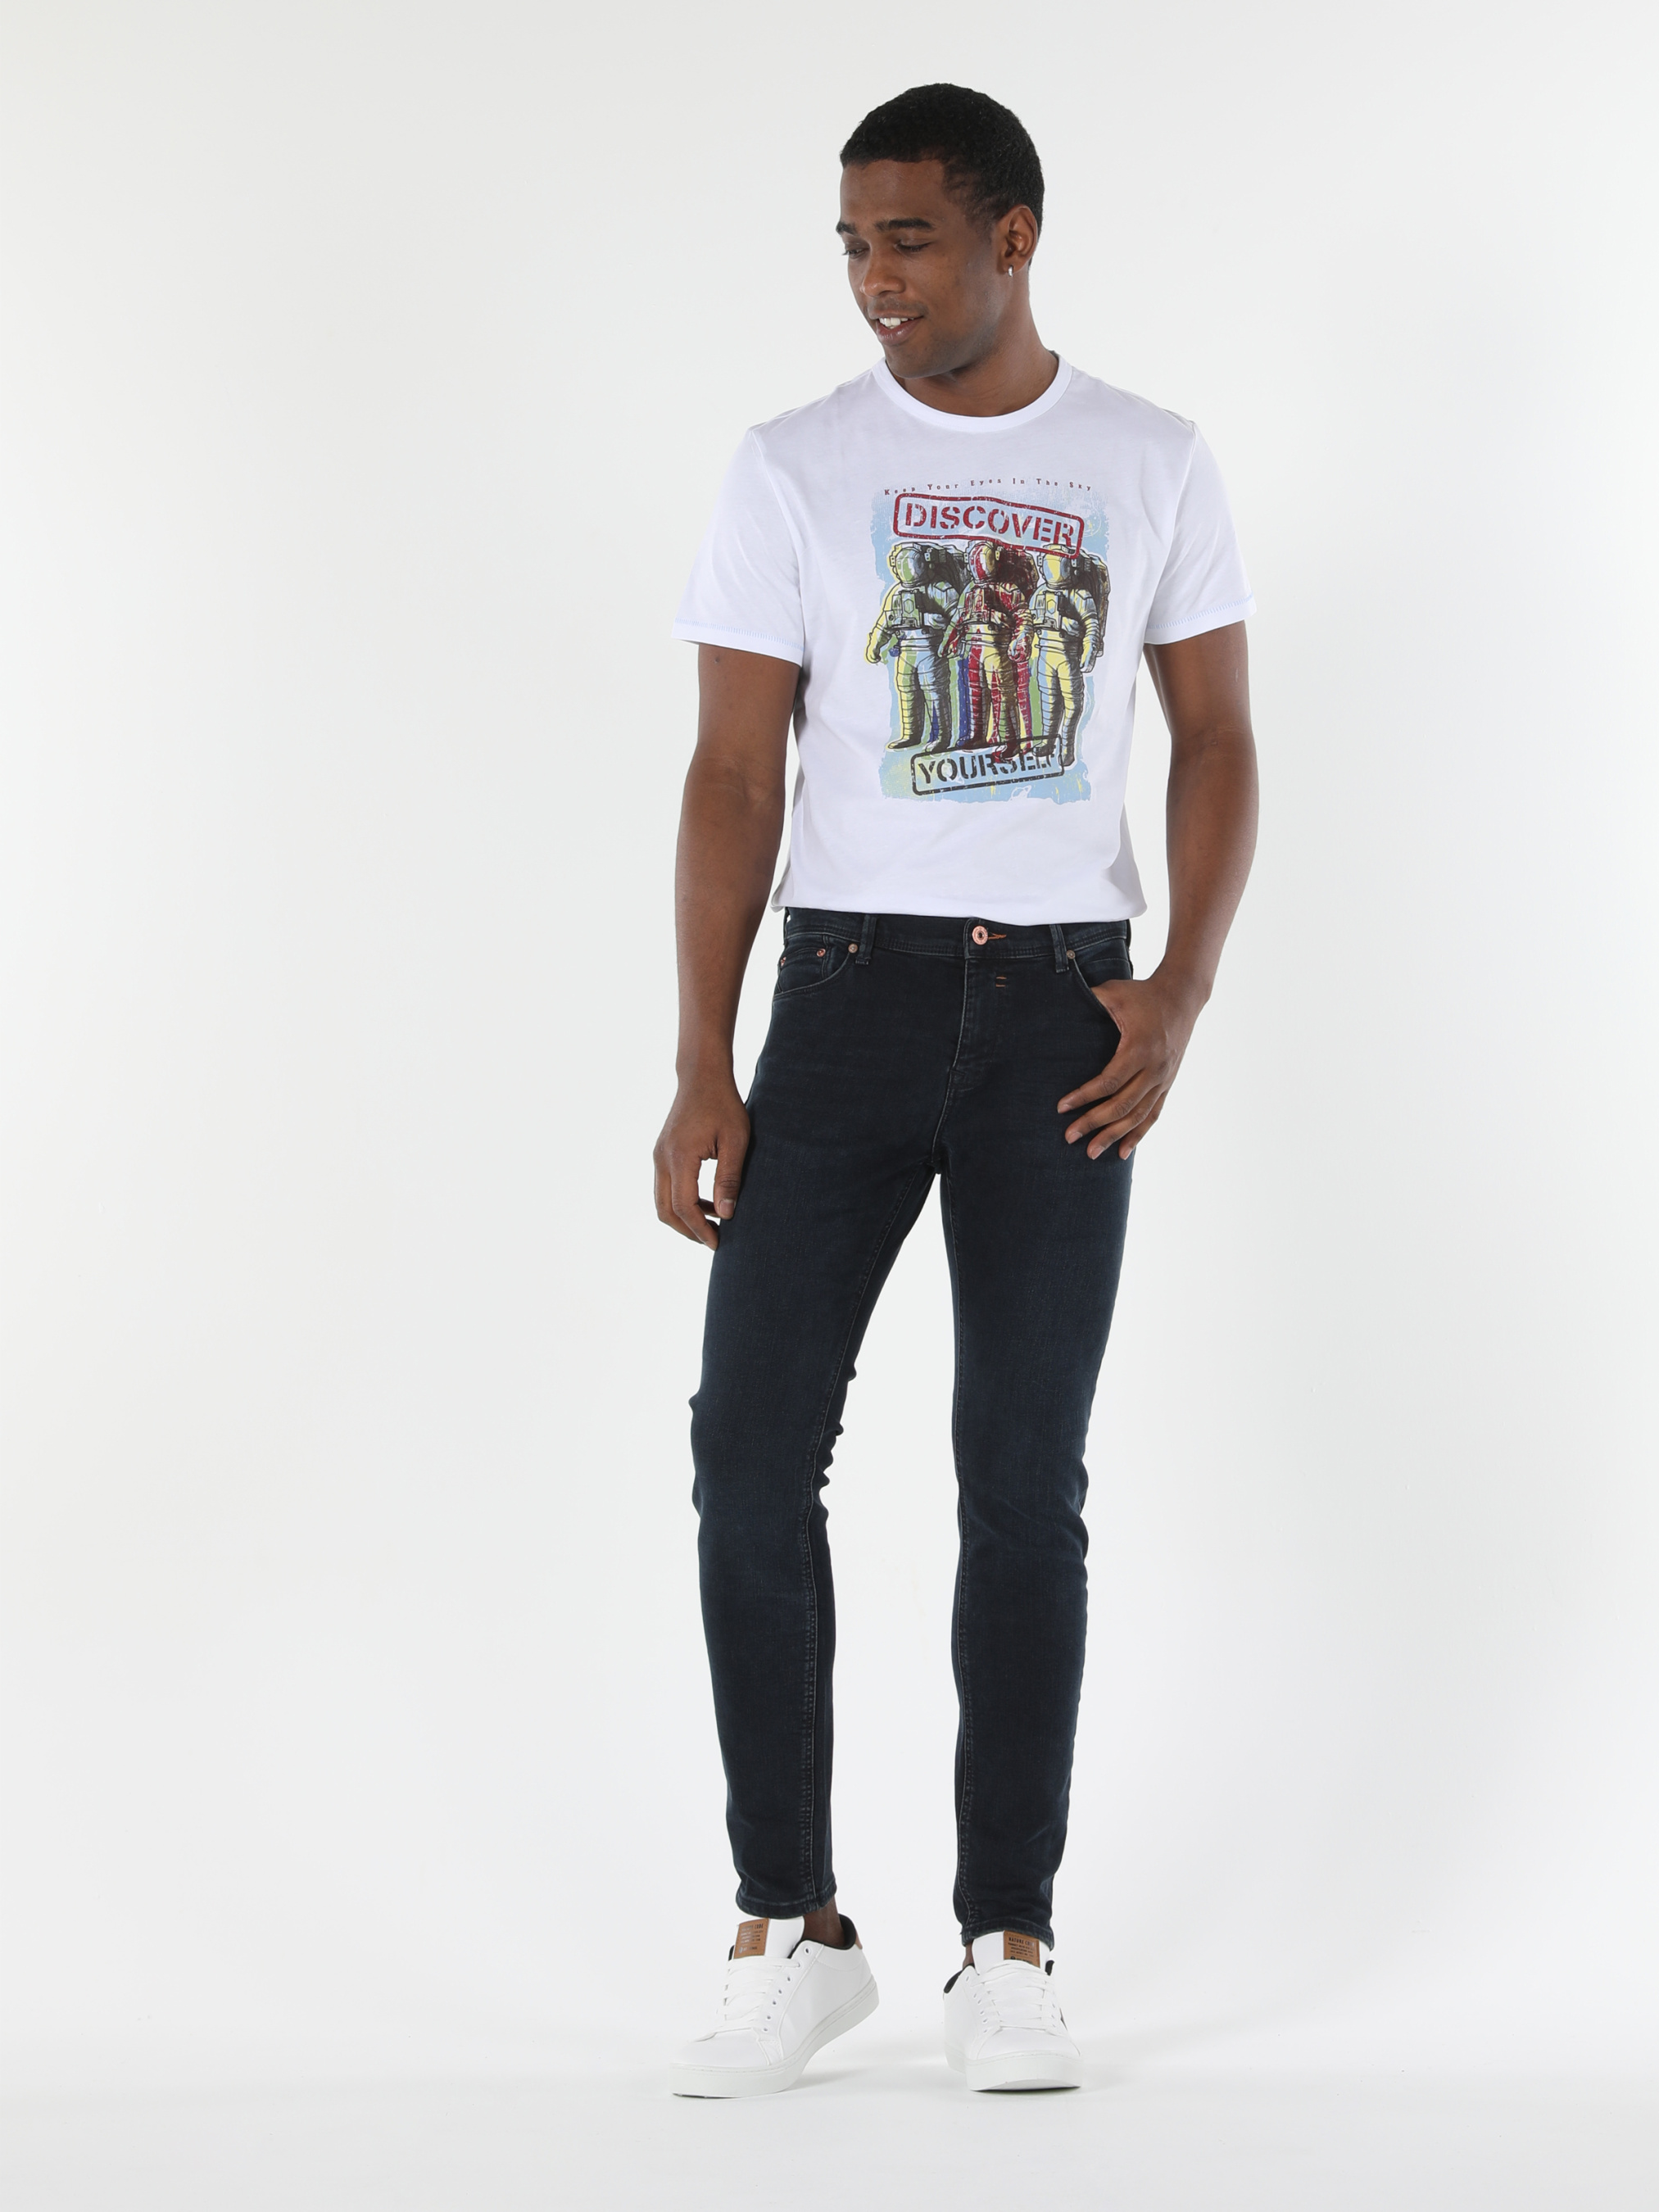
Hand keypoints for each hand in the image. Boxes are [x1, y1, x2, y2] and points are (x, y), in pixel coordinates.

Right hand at [653, 1071, 750, 1247]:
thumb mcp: (736, 1141)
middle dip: (688, 1231)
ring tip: (713, 1224)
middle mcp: (662, 1159)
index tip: (718, 1243)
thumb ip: (730, 1178)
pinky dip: (681, 1201)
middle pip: (665, 1211)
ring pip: (662, 1201)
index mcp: (680, 1157)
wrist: (701, 1076)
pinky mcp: (661, 1153)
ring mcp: (658, 1155)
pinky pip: (665, 1187)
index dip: (700, 1230)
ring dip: (684, 1217)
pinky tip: (707, 1203)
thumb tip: (726, 1214)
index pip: (684, 1206)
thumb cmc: (724, 1104)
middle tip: (713, 1240)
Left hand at [1057, 973, 1201, 1159]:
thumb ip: (1089, 999)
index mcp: (1139, 1048)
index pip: (1109, 1081)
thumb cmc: (1143, 993)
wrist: (1182, 996)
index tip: (1062, 1108)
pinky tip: (1123, 1152)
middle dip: (1094, 1123)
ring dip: (1114, 1136)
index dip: (1085, 1096)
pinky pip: (1153, 1114)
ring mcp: (1163, 1078)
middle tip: (1069, 1137)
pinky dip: (1138, 1135)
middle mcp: (1154, 1068)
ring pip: (1138, 1115)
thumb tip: (1054, 1002)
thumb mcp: (1115, 992)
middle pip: (1122, 1105)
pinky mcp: (1168, 1083)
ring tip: (1092, 1153)